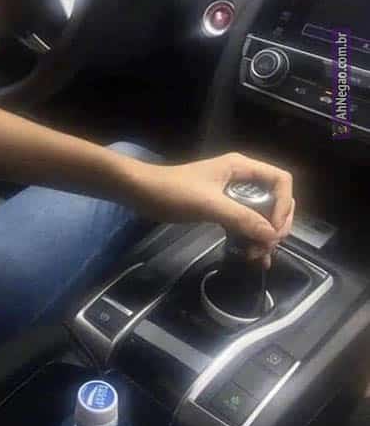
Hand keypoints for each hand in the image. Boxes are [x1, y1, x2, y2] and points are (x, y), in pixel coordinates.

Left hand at [126, 152, 294, 264]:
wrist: (141, 192)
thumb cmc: (173, 191)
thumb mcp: (209, 204)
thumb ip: (241, 217)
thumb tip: (271, 235)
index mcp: (241, 167)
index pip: (280, 180)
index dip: (284, 205)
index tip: (274, 230)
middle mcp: (240, 178)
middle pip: (274, 199)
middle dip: (275, 224)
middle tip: (267, 248)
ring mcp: (230, 193)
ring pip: (259, 214)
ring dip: (263, 235)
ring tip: (257, 258)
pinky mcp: (219, 207)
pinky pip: (243, 222)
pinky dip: (249, 238)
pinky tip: (250, 256)